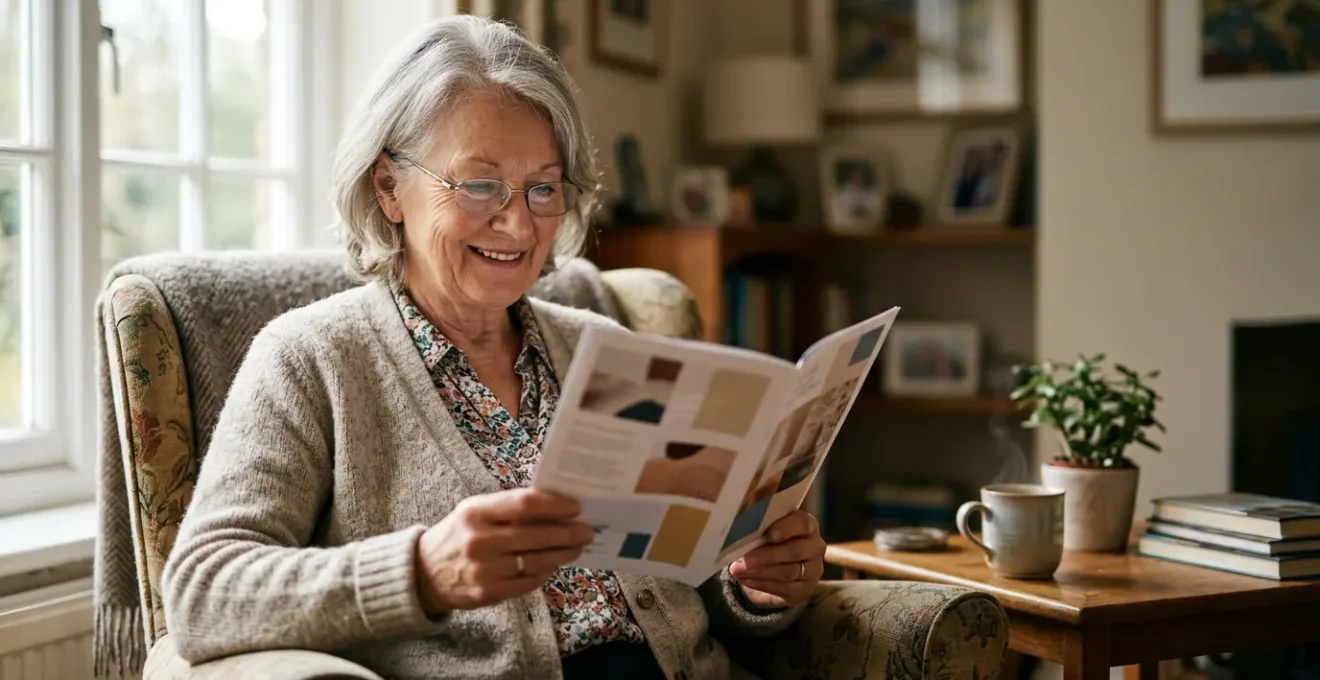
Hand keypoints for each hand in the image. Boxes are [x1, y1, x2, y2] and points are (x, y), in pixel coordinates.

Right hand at [414, 488, 593, 612]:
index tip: (575, 507)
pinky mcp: (488, 593)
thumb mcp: (473, 511)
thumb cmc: (457, 535)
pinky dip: (545, 573)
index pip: (523, 504)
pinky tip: (554, 565)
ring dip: (562, 554)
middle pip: (535, 535)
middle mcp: (479, 540)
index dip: (554, 505)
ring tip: (576, 548)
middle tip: (586, 531)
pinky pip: (528, 582)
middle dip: (567, 533)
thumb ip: (507, 507)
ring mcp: (484, 570)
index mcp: (475, 512)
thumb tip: (554, 506)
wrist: (424, 574)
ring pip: (536, 561)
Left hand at [728, 511, 824, 608]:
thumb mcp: (767, 532)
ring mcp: (813, 570)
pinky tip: (747, 579)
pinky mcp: (805, 589)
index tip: (769, 534)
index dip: (786, 528)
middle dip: (767, 555)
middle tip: (746, 559)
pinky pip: (784, 588)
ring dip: (761, 572)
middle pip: (794, 551)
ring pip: (788, 572)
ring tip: (740, 570)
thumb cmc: (769, 543)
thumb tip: (741, 532)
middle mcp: (815, 546)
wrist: (774, 572)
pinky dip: (762, 584)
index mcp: (807, 526)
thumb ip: (760, 529)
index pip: (802, 524)